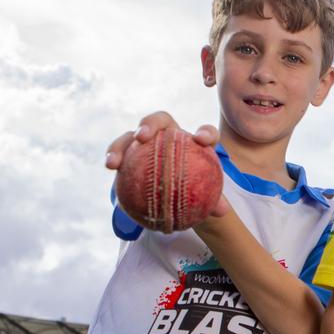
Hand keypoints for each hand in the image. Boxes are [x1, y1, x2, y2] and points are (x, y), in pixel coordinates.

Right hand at [105, 111, 228, 217]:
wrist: (171, 194)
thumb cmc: (192, 193)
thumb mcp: (204, 198)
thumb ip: (214, 201)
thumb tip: (222, 212)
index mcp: (194, 143)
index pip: (205, 134)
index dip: (206, 133)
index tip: (201, 140)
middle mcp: (170, 135)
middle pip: (161, 121)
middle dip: (151, 124)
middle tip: (143, 136)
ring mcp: (148, 141)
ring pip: (133, 134)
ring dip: (124, 142)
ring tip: (117, 157)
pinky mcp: (130, 150)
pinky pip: (120, 150)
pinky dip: (115, 155)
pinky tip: (111, 166)